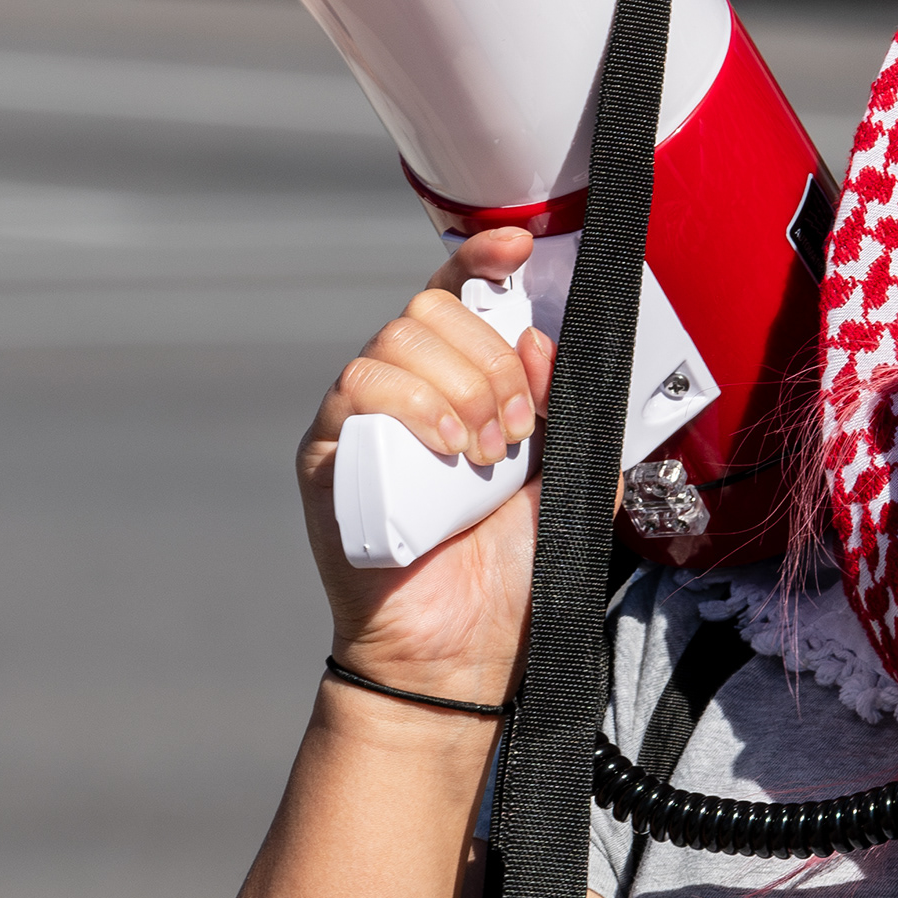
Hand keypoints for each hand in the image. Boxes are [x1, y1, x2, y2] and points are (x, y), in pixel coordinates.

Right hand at [299, 226, 551, 703]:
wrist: (461, 652)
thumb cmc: (510, 572)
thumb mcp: (570, 480)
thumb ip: (570, 410)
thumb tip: (543, 340)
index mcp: (460, 387)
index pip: (460, 297)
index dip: (482, 258)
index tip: (517, 246)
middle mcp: (406, 393)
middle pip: (432, 310)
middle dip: (492, 358)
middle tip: (521, 429)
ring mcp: (362, 421)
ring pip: (399, 340)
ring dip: (463, 387)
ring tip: (488, 455)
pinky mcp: (328, 453)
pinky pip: (358, 386)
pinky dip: (415, 404)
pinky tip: (450, 450)